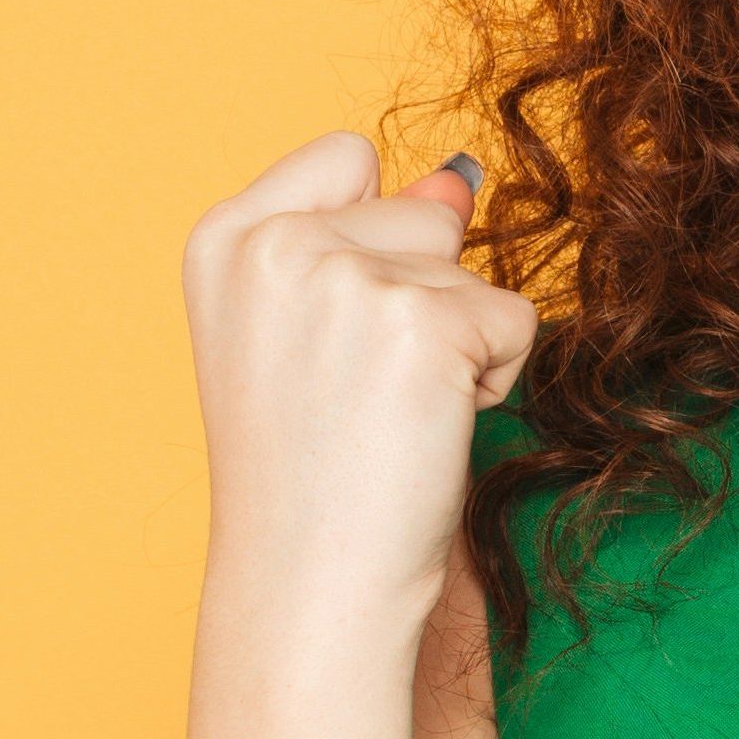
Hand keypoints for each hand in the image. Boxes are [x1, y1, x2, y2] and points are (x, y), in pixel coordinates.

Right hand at [181, 132, 542, 629]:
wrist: (310, 583)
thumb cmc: (308, 473)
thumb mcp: (312, 333)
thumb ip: (371, 240)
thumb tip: (456, 180)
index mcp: (224, 238)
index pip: (346, 155)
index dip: (372, 240)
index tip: (332, 334)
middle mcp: (274, 243)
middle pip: (424, 216)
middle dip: (421, 299)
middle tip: (360, 394)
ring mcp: (346, 280)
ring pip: (472, 272)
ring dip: (458, 346)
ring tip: (388, 418)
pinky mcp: (423, 328)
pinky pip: (514, 321)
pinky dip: (494, 380)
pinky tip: (427, 433)